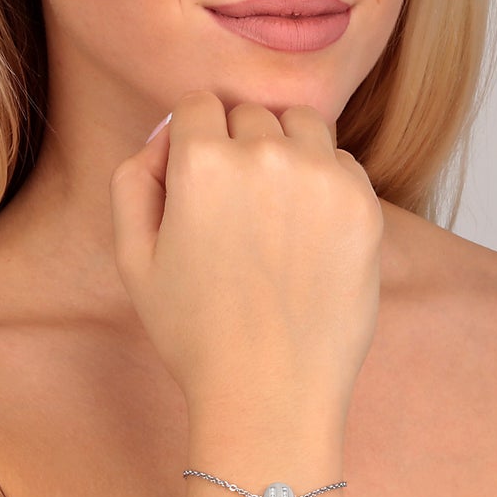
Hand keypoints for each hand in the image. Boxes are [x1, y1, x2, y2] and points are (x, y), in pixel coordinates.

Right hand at [109, 90, 383, 415]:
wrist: (272, 392)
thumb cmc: (196, 332)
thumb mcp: (134, 258)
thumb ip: (134, 180)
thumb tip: (164, 136)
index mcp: (201, 162)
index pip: (198, 104)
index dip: (193, 140)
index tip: (199, 182)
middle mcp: (265, 155)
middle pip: (250, 114)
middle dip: (238, 147)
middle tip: (236, 214)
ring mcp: (321, 177)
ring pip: (301, 124)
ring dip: (286, 151)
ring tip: (274, 214)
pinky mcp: (363, 203)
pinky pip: (340, 161)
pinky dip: (324, 182)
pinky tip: (307, 235)